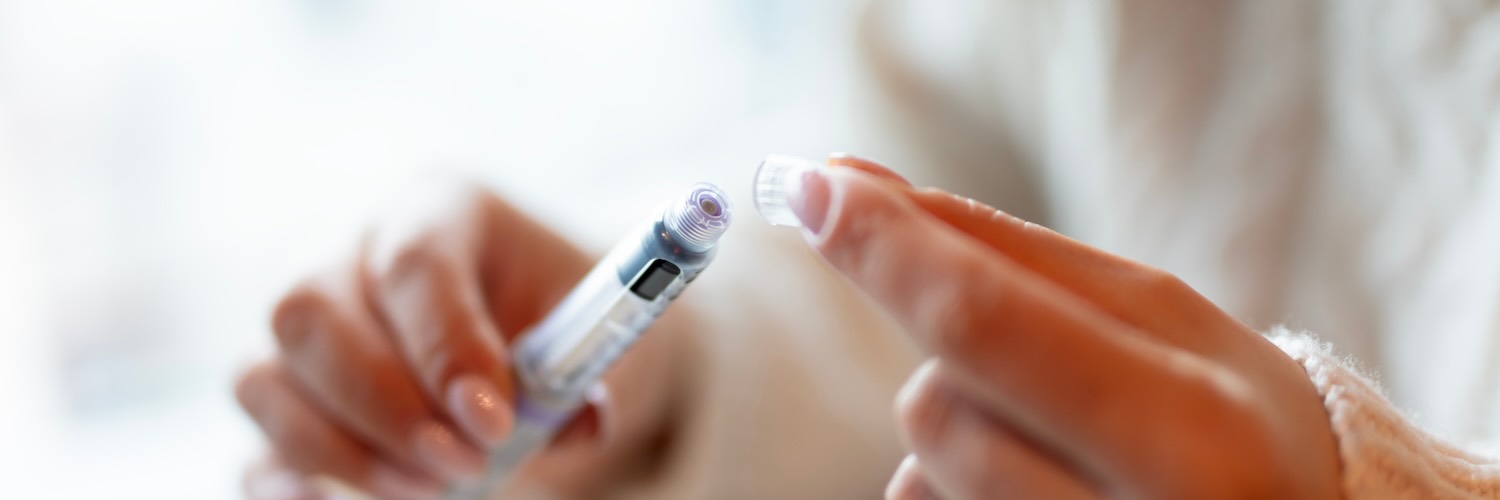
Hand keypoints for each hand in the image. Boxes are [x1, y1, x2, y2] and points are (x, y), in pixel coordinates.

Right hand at [235, 177, 684, 498]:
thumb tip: (577, 425)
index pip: (414, 259)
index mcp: (437, 209)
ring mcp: (305, 325)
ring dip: (341, 449)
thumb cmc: (568, 327)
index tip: (495, 419)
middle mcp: (349, 251)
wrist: (549, 346)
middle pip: (310, 312)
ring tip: (432, 490)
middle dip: (384, 406)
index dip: (446, 345)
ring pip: (264, 378)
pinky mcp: (284, 398)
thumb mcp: (597, 340)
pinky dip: (292, 483)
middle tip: (461, 466)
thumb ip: (581, 378)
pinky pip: (255, 443)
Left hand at [793, 156, 1340, 498]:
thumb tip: (850, 185)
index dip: (883, 248)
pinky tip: (1042, 489)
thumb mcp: (1154, 318)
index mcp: (1192, 436)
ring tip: (1063, 446)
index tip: (812, 187)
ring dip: (959, 432)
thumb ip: (1005, 253)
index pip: (985, 322)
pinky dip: (956, 487)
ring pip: (917, 470)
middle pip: (933, 405)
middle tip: (1018, 360)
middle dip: (949, 360)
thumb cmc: (1226, 416)